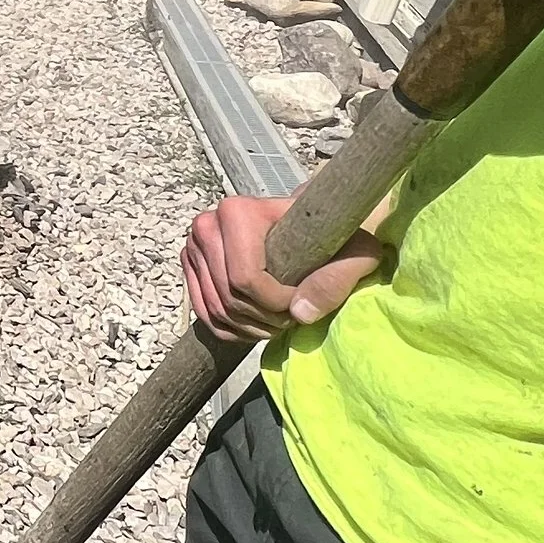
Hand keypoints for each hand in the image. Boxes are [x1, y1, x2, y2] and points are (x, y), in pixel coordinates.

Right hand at [182, 194, 387, 341]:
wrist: (303, 222)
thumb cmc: (329, 232)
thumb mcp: (353, 251)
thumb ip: (336, 279)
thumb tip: (299, 314)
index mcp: (237, 212)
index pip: (245, 279)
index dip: (276, 303)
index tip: (301, 302)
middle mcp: (206, 225)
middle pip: (229, 297)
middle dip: (264, 319)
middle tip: (291, 319)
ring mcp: (193, 246)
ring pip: (216, 308)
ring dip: (249, 328)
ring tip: (278, 323)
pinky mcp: (190, 264)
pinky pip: (203, 312)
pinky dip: (230, 330)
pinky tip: (257, 327)